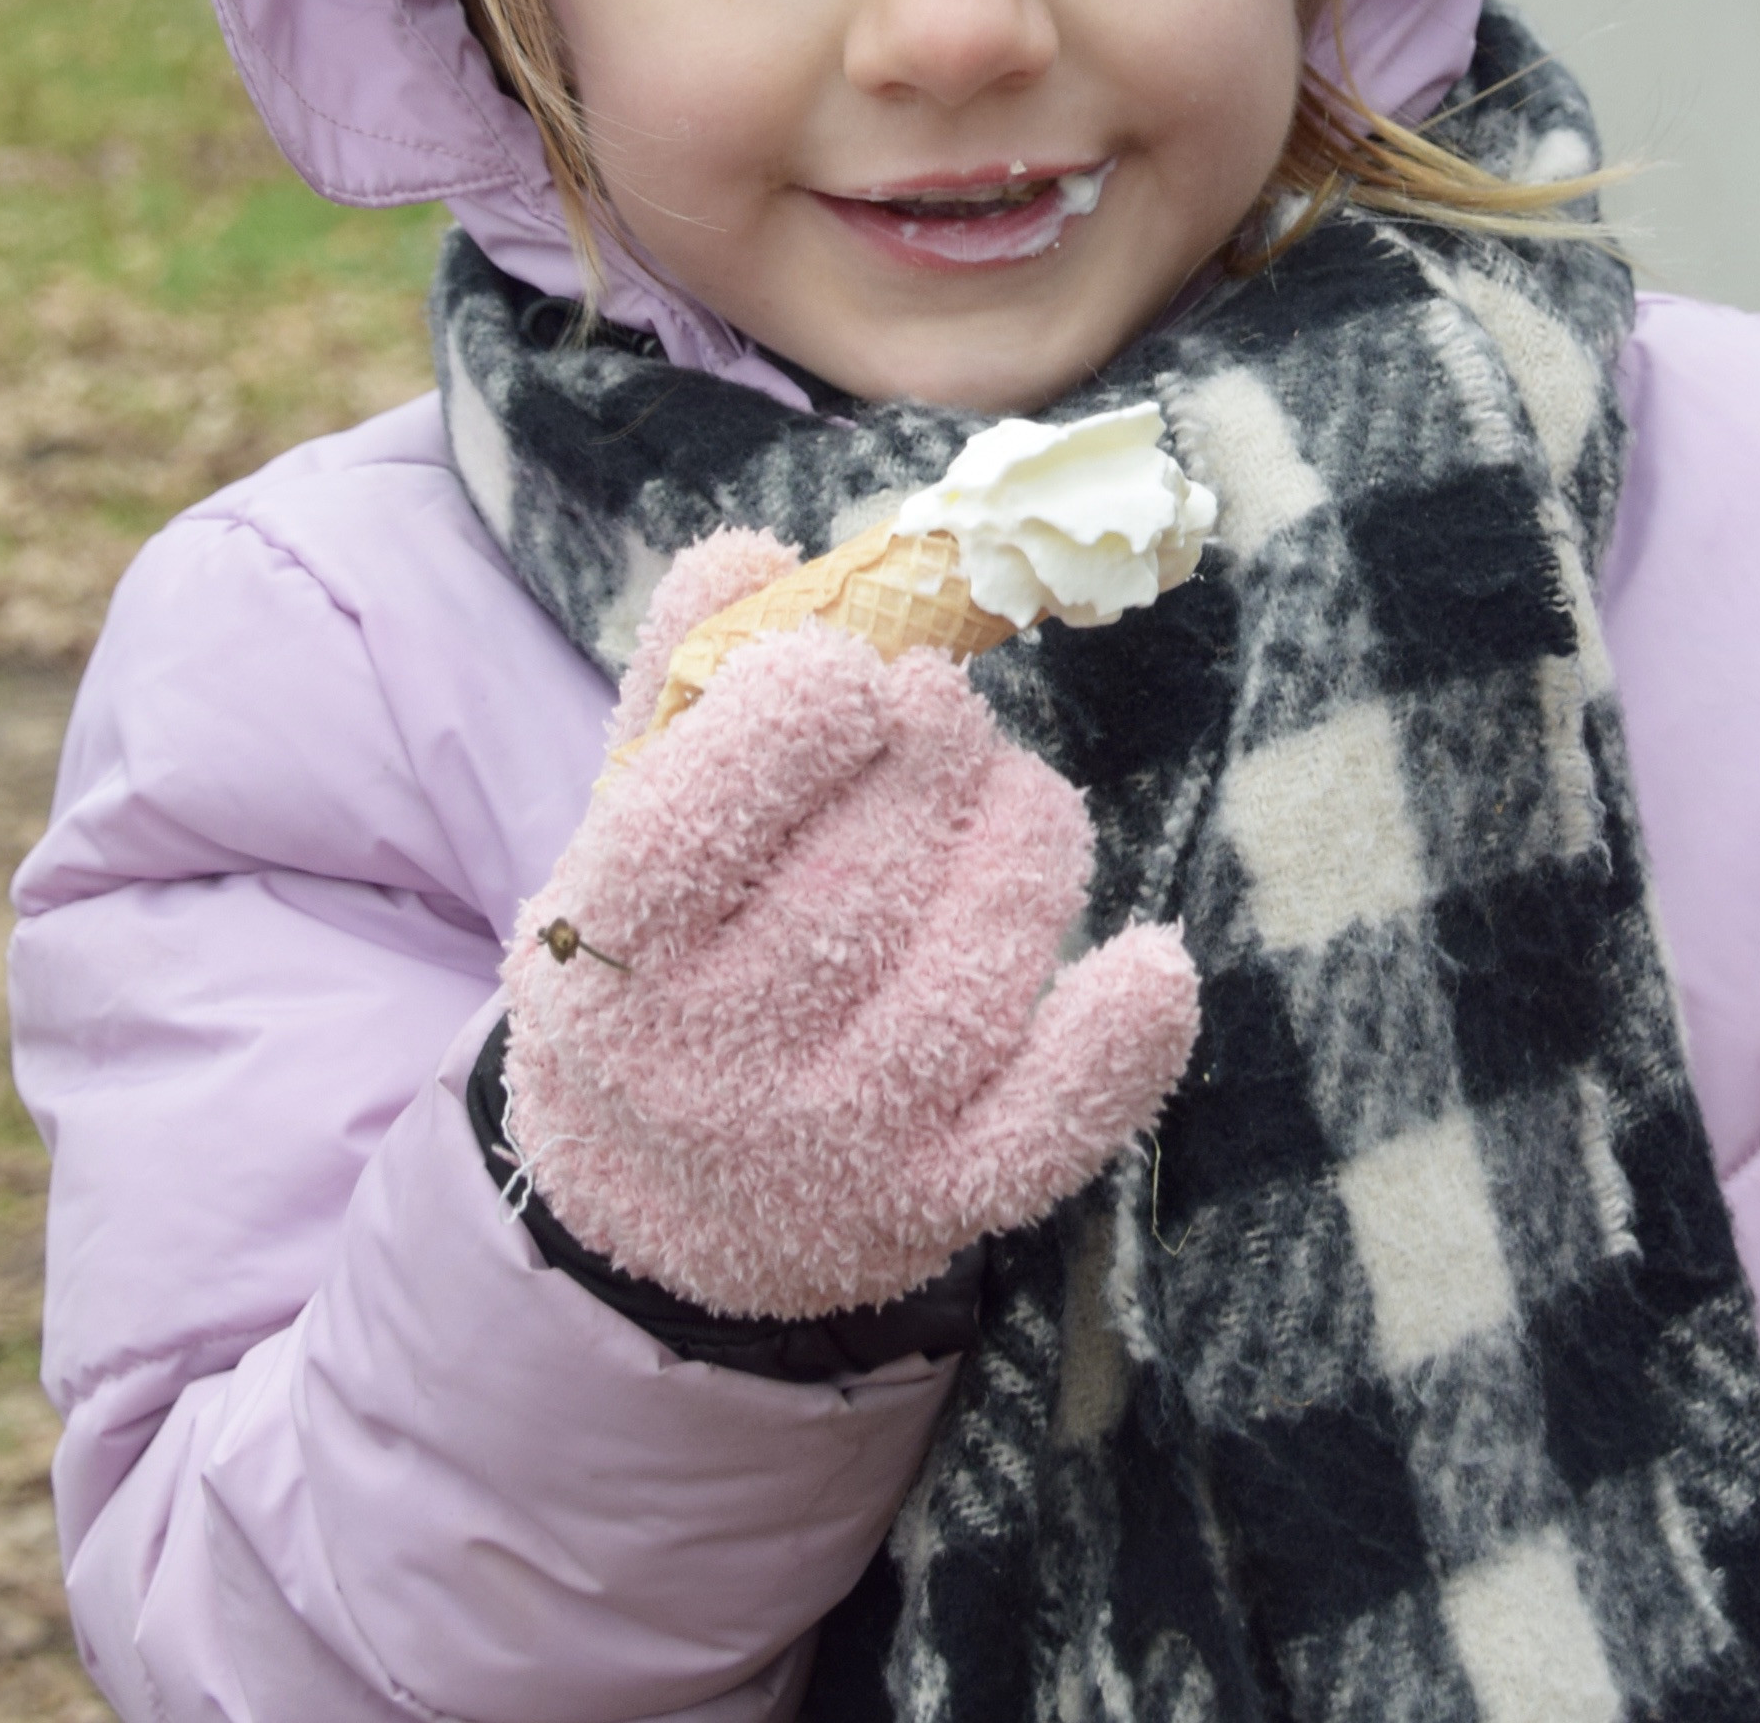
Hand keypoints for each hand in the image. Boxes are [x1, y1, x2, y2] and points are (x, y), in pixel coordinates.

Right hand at [498, 529, 1199, 1319]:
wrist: (658, 1205)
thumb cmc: (660, 956)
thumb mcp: (628, 824)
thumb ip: (682, 683)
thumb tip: (756, 553)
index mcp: (606, 958)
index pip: (687, 833)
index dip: (788, 725)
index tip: (852, 667)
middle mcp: (708, 1072)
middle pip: (852, 892)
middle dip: (932, 758)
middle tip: (946, 709)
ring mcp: (831, 1150)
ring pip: (967, 979)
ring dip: (1025, 849)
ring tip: (1015, 797)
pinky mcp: (936, 1206)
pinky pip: (1047, 1130)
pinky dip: (1115, 1047)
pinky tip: (1153, 962)